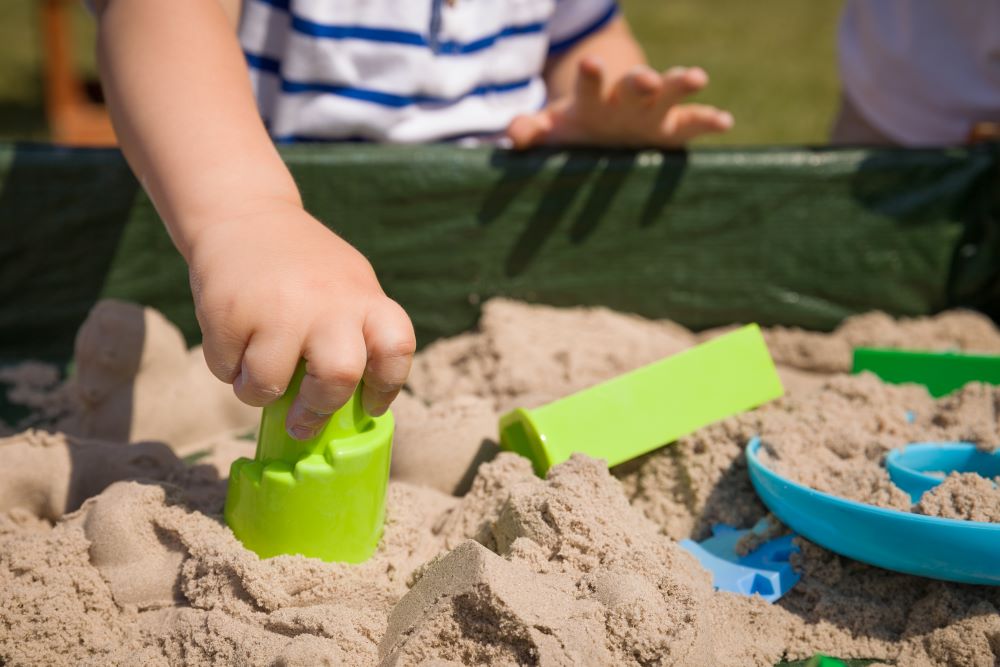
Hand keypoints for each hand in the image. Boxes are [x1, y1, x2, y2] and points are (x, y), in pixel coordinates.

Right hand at [187, 199, 414, 439]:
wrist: (245, 214)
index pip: (396, 349)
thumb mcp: (347, 287)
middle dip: (319, 408)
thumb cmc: (306, 269)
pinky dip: (227, 368)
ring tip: (256, 372)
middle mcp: (327, 302)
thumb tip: (352, 408)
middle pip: (339, 377)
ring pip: (268, 386)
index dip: (387, 386)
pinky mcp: (229, 311)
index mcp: (365, 298)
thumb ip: (357, 334)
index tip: (369, 405)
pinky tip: (234, 339)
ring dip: (257, 392)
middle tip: (303, 420)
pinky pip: (226, 370)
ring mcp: (276, 307)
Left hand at [507, 57, 732, 148]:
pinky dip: (707, 121)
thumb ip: (532, 131)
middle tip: (647, 77)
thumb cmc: (574, 127)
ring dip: (680, 85)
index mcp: (592, 99)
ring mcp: (651, 111)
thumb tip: (514, 136)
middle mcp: (625, 100)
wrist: (603, 120)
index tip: (591, 64)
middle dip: (641, 80)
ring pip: (668, 94)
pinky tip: (725, 121)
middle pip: (634, 84)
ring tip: (696, 76)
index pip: (590, 84)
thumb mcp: (551, 130)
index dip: (591, 76)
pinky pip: (691, 123)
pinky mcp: (671, 127)